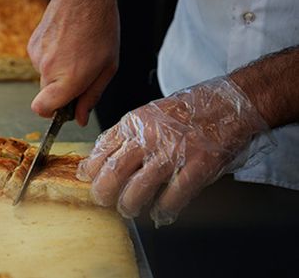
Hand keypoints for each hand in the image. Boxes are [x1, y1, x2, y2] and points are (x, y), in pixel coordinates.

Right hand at [29, 0, 123, 125]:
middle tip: (83, 71)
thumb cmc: (100, 29)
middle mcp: (48, 70)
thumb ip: (91, 96)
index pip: (42, 109)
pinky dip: (52, 57)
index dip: (51, 113)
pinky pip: (41, 61)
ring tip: (76, 50)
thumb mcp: (107, 67)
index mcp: (69, 79)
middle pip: (47, 95)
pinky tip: (66, 41)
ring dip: (59, 70)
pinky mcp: (32, 45)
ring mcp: (37, 56)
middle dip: (62, 90)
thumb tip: (80, 118)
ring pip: (45, 77)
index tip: (64, 107)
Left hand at [76, 77, 269, 225]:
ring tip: (128, 209)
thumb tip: (101, 157)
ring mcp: (173, 152)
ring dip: (129, 205)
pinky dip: (163, 209)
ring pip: (138, 188)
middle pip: (114, 172)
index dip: (90, 168)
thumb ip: (127, 135)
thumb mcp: (149, 114)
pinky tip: (160, 213)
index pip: (102, 148)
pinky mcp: (197, 166)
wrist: (229, 103)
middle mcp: (149, 137)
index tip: (86, 178)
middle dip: (103, 192)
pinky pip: (173, 196)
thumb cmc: (189, 110)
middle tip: (103, 200)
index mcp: (135, 122)